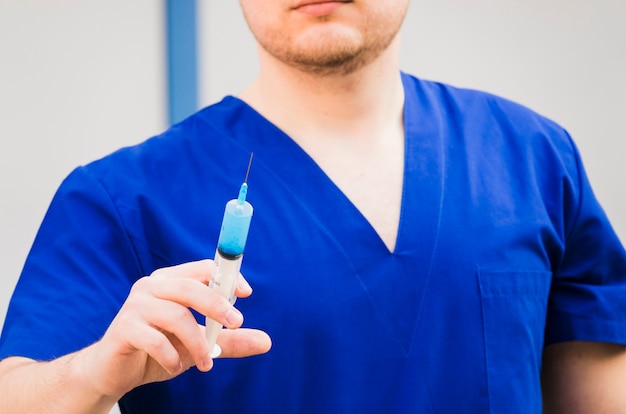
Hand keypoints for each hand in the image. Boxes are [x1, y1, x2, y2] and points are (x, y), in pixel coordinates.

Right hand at [75, 260, 270, 399]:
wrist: (114, 370)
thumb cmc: (159, 349)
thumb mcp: (198, 344)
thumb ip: (228, 341)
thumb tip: (267, 342)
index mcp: (171, 281)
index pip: (203, 268)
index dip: (227, 277)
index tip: (246, 293)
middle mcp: (152, 287)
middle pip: (190, 287)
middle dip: (216, 305)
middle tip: (237, 324)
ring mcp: (135, 306)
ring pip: (176, 316)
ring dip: (196, 342)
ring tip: (205, 363)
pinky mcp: (123, 328)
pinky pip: (154, 339)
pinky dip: (171, 356)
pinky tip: (176, 366)